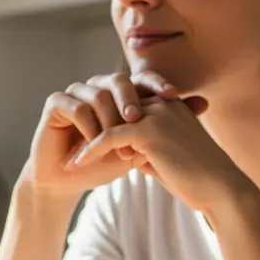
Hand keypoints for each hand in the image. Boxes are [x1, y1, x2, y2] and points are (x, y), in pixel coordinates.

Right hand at [23, 71, 196, 200]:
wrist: (69, 182)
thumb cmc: (104, 164)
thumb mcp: (140, 146)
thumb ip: (164, 125)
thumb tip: (204, 102)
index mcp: (119, 92)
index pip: (141, 78)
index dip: (157, 84)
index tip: (173, 96)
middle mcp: (97, 86)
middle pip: (119, 79)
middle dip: (130, 99)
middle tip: (137, 119)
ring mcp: (75, 92)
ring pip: (98, 94)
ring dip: (108, 122)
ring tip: (113, 146)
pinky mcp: (56, 103)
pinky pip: (76, 107)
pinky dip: (87, 127)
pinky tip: (91, 145)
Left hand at [67, 71, 241, 214]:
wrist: (220, 189)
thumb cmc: (196, 179)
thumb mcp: (165, 158)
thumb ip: (144, 149)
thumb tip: (124, 153)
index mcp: (168, 105)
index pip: (126, 106)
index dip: (104, 123)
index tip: (83, 141)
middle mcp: (162, 103)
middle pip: (113, 108)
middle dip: (89, 128)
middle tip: (68, 146)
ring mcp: (155, 114)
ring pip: (107, 120)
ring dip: (84, 139)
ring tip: (68, 161)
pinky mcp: (148, 131)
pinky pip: (108, 136)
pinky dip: (89, 150)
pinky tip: (76, 165)